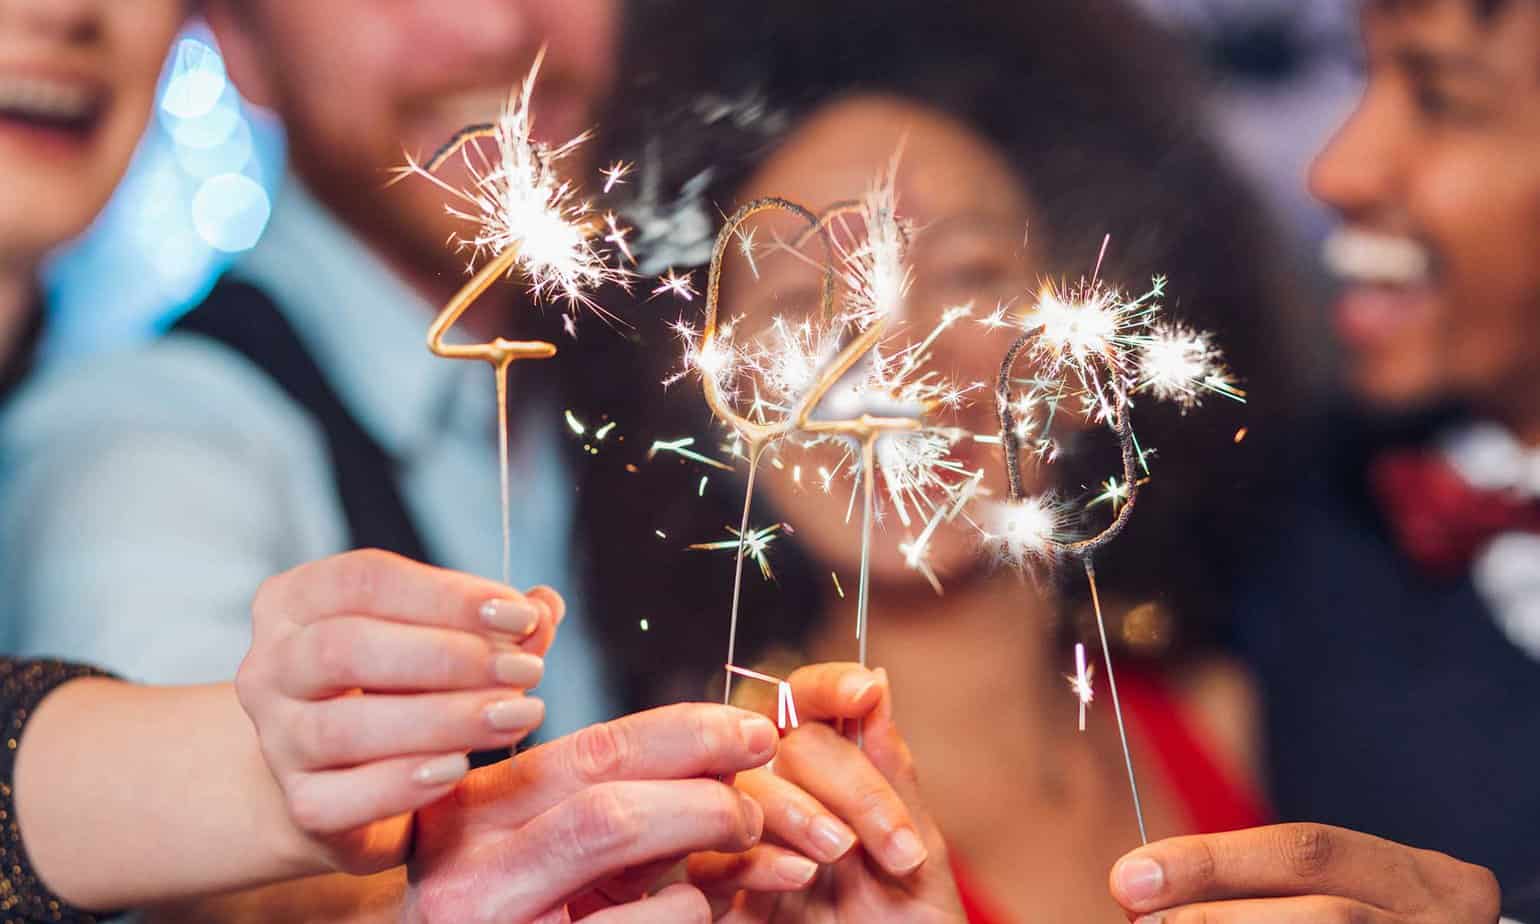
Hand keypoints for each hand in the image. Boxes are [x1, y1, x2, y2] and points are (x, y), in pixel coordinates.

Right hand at [238, 549, 560, 874]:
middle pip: (347, 647)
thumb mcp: (445, 642)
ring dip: (444, 719)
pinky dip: (407, 782)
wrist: (349, 779)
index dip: (448, 595)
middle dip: (449, 657)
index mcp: (297, 601)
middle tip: (525, 671)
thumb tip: (546, 605)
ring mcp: (276, 739)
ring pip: (345, 726)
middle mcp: (270, 665)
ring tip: (515, 716)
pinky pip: (345, 797)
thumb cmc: (401, 688)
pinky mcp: (299, 804)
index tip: (520, 617)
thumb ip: (494, 625)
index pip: (365, 579)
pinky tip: (458, 769)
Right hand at [404, 701, 781, 923]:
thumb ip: (590, 780)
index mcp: (466, 814)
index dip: (685, 733)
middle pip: (610, 804)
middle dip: (706, 789)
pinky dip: (685, 909)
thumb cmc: (516, 910)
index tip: (750, 728)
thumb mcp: (534, 843)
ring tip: (739, 844)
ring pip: (619, 848)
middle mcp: (466, 873)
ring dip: (704, 840)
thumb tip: (685, 718)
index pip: (589, 752)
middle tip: (759, 799)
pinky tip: (689, 905)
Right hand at [689, 663, 965, 921]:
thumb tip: (877, 683)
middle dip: (846, 778)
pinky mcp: (719, 903)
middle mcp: (783, 806)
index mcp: (830, 784)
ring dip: (799, 812)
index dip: (827, 685)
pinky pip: (714, 862)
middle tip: (896, 844)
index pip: (806, 706)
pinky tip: (800, 882)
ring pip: (742, 791)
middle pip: (779, 741)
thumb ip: (892, 778)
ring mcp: (746, 851)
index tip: (865, 690)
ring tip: (848, 859)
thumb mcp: (918, 862)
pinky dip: (758, 860)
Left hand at [1109, 823, 1501, 922]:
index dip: (1211, 862)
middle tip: (1143, 920)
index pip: (1306, 851)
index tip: (1130, 875)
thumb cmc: (1378, 923)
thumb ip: (1258, 885)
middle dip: (1217, 917)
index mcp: (1428, 880)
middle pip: (1324, 916)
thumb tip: (1145, 887)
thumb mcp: (1345, 892)